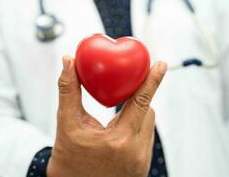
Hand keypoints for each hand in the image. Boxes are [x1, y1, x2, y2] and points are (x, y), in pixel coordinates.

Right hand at [47, 56, 166, 176]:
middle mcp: (136, 153)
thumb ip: (68, 91)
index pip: (141, 102)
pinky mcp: (141, 167)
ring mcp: (141, 162)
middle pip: (148, 113)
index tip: (162, 64)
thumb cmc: (69, 163)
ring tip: (118, 112)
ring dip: (137, 113)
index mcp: (119, 141)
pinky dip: (136, 128)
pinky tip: (120, 129)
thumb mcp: (66, 125)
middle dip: (138, 98)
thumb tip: (68, 62)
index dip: (152, 80)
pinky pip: (145, 138)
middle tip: (127, 87)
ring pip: (148, 126)